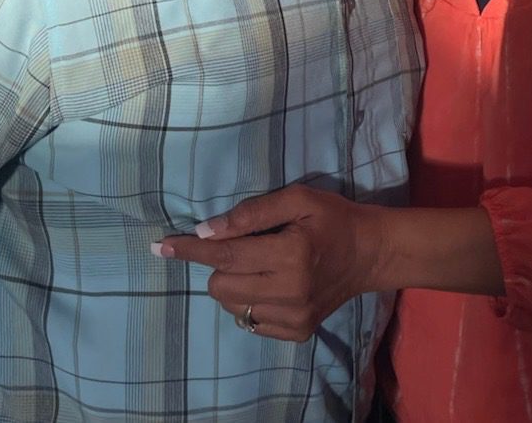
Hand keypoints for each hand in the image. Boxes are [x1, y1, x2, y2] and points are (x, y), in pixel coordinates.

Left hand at [153, 185, 382, 341]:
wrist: (370, 253)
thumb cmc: (333, 218)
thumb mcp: (298, 199)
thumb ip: (252, 214)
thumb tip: (208, 230)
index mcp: (290, 254)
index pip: (226, 255)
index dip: (191, 251)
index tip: (162, 246)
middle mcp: (289, 291)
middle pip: (221, 285)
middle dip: (219, 264)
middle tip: (243, 246)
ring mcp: (293, 317)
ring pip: (232, 306)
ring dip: (233, 283)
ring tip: (259, 264)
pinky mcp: (296, 332)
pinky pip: (250, 322)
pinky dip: (250, 301)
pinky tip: (271, 284)